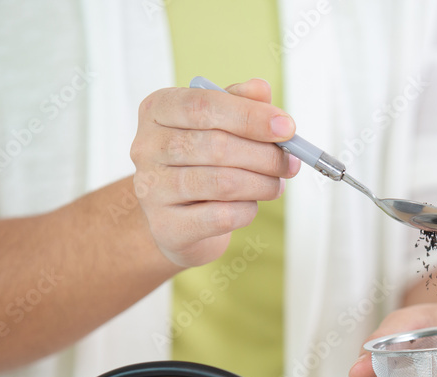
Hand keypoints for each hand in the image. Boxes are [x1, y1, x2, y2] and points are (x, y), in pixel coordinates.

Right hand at [130, 79, 301, 266]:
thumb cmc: (201, 162)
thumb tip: (261, 89)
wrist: (179, 217)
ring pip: (222, 182)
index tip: (287, 127)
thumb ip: (239, 103)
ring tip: (276, 184)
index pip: (203, 105)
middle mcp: (146, 147)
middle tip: (290, 163)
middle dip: (265, 155)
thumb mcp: (217, 124)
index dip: (250, 116)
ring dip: (262, 184)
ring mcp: (152, 189)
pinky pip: (222, 216)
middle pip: (217, 145)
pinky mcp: (167, 226)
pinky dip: (248, 210)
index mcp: (157, 110)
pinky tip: (251, 205)